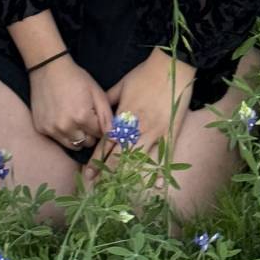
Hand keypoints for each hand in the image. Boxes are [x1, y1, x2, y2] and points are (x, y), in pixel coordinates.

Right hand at [28, 56, 113, 152]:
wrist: (48, 68)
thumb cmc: (75, 78)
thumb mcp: (97, 92)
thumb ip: (107, 116)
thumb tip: (113, 135)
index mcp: (82, 117)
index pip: (99, 135)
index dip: (100, 126)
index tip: (96, 117)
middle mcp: (66, 127)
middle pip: (86, 143)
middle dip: (89, 133)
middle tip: (86, 118)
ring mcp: (51, 129)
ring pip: (72, 145)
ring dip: (76, 136)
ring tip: (74, 118)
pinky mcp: (41, 128)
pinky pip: (57, 139)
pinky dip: (62, 132)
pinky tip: (61, 116)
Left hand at [83, 48, 194, 187]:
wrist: (171, 67)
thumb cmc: (145, 74)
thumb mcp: (122, 84)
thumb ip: (108, 101)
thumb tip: (98, 113)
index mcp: (124, 116)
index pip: (107, 143)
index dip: (96, 160)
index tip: (88, 174)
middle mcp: (137, 128)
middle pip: (120, 156)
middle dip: (108, 174)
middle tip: (99, 188)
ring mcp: (156, 132)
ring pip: (140, 160)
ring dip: (130, 176)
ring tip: (122, 192)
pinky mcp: (171, 132)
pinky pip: (165, 156)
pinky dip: (161, 170)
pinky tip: (157, 185)